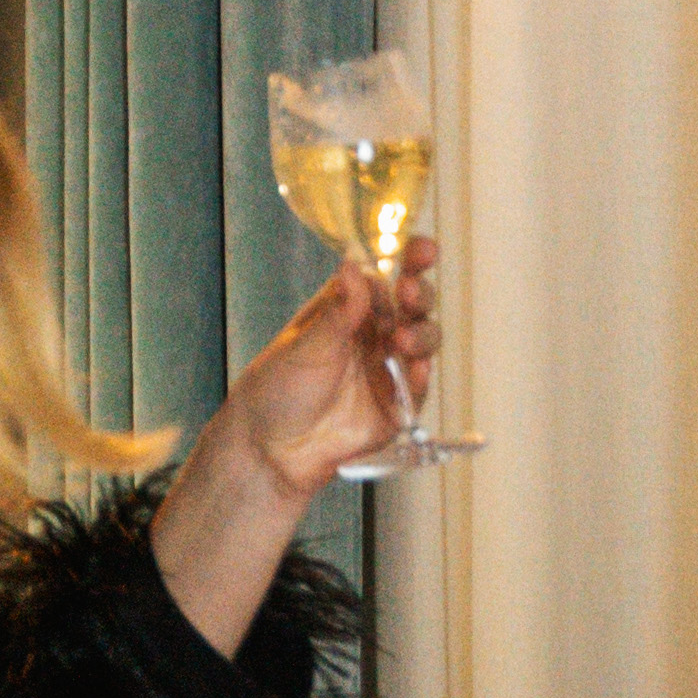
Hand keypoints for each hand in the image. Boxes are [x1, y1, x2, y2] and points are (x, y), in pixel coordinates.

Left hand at [147, 239, 437, 665]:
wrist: (273, 448)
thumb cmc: (278, 388)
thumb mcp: (305, 345)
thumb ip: (338, 311)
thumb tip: (354, 267)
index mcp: (350, 307)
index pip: (387, 273)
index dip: (409, 258)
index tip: (423, 249)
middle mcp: (375, 331)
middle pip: (414, 303)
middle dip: (418, 294)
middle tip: (408, 293)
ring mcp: (389, 366)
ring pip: (425, 338)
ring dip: (422, 333)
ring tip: (403, 340)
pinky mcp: (398, 404)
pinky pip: (421, 385)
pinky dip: (421, 375)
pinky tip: (413, 370)